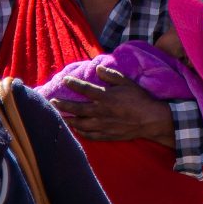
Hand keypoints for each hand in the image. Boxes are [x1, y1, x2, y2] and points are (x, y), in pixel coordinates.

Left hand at [47, 68, 174, 145]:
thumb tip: (98, 68)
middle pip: (76, 109)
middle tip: (52, 102)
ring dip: (68, 120)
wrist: (150, 120)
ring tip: (59, 116)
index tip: (64, 80)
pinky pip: (89, 135)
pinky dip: (81, 132)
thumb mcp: (127, 83)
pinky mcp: (106, 135)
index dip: (73, 84)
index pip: (84, 89)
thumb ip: (111, 75)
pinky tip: (76, 129)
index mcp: (105, 97)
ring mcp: (102, 125)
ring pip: (80, 124)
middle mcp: (100, 112)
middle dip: (62, 105)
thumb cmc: (140, 99)